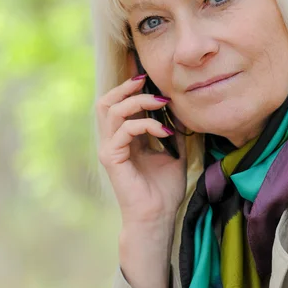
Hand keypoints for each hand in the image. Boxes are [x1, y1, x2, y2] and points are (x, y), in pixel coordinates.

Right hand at [96, 69, 187, 237]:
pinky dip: (145, 125)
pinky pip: (124, 130)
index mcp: (125, 138)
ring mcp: (109, 148)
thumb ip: (173, 131)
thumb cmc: (164, 189)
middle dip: (126, 86)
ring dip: (137, 101)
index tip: (146, 71)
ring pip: (111, 110)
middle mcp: (113, 140)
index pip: (120, 104)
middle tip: (148, 80)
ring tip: (161, 102)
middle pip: (106, 101)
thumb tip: (181, 110)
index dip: (129, 85)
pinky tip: (165, 132)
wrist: (158, 216)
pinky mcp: (111, 158)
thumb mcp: (174, 152)